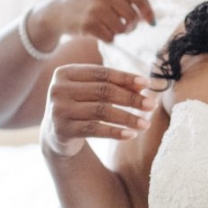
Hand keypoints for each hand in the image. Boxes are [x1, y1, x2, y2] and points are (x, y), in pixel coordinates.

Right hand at [34, 0, 155, 45]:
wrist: (59, 11)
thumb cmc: (89, 2)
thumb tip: (150, 17)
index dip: (148, 12)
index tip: (152, 22)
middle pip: (132, 16)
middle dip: (131, 25)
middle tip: (125, 28)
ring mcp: (94, 7)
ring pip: (122, 28)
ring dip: (118, 32)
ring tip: (109, 28)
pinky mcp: (87, 23)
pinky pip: (110, 37)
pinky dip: (108, 38)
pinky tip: (99, 32)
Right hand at [40, 64, 156, 157]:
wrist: (56, 132)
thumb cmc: (81, 104)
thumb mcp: (93, 92)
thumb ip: (114, 85)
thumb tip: (143, 86)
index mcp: (66, 73)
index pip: (102, 73)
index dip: (126, 78)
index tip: (148, 84)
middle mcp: (58, 89)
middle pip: (103, 91)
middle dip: (131, 99)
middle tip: (152, 105)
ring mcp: (58, 110)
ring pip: (101, 111)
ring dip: (128, 118)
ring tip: (146, 124)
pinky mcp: (62, 130)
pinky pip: (94, 130)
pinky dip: (115, 132)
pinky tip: (132, 134)